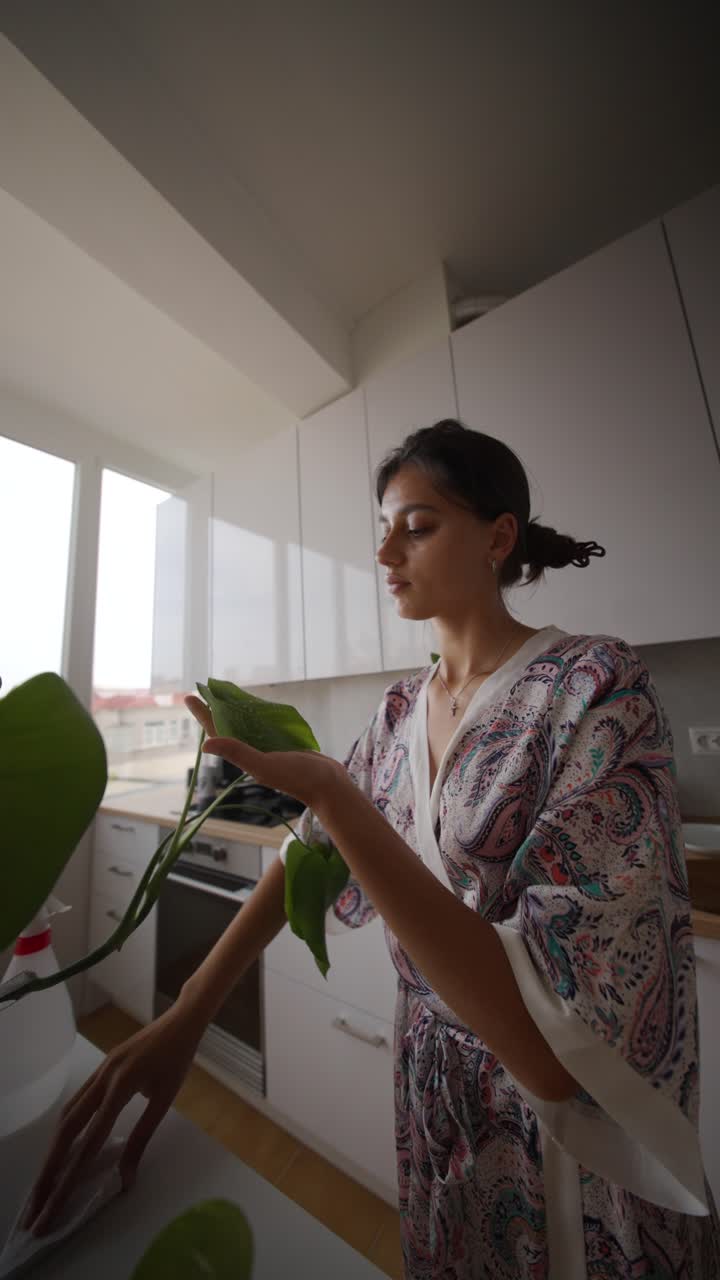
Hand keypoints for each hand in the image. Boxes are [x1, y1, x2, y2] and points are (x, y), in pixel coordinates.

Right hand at [23, 1003, 204, 1235]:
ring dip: (52, 1152)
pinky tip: (59, 1148)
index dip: (71, 1174)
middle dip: (49, 1170)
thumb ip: (142, 1137)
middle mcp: (102, 1079)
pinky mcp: (100, 1071)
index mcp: (121, 1086)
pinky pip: (75, 1103)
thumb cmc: (178, 1060)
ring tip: (42, 1184)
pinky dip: (63, 1130)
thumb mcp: (165, 1100)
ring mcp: (98, 1073)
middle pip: (67, 1130)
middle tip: (35, 1206)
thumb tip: (126, 1179)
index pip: (90, 1139)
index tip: (56, 1202)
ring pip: (66, 1116)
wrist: (180, 1020)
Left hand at [184, 695, 347, 810]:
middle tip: (207, 689)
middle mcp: (253, 752)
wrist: (328, 785)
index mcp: (244, 756)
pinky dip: (258, 715)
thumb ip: (238, 753)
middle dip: (216, 709)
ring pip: (246, 726)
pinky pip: (265, 727)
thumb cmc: (298, 777)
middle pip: (228, 726)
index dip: (203, 714)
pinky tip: (257, 706)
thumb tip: (205, 745)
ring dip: (236, 711)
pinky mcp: (283, 746)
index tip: (189, 696)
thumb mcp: (265, 764)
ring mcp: (268, 749)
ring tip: (227, 694)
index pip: (217, 731)